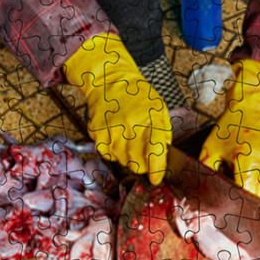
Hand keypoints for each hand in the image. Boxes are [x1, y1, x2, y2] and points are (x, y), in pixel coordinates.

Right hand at [64, 32, 171, 183]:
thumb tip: (163, 159)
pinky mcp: (96, 132)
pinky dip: (113, 151)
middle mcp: (129, 124)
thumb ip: (163, 133)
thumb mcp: (159, 108)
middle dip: (143, 165)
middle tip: (145, 157)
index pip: (155, 150)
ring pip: (122, 161)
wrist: (109, 80)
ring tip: (129, 140)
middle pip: (137, 162)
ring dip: (128, 157)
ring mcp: (111, 129)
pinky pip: (107, 154)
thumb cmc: (137, 95)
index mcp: (150, 117)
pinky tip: (117, 138)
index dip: (156, 169)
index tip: (156, 179)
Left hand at [200, 59, 259, 200]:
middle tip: (230, 191)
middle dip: (241, 201)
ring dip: (252, 197)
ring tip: (242, 180)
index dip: (230, 201)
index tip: (222, 199)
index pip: (242, 195)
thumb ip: (205, 170)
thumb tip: (199, 191)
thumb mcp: (212, 146)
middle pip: (254, 202)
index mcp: (247, 159)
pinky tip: (253, 176)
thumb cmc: (234, 125)